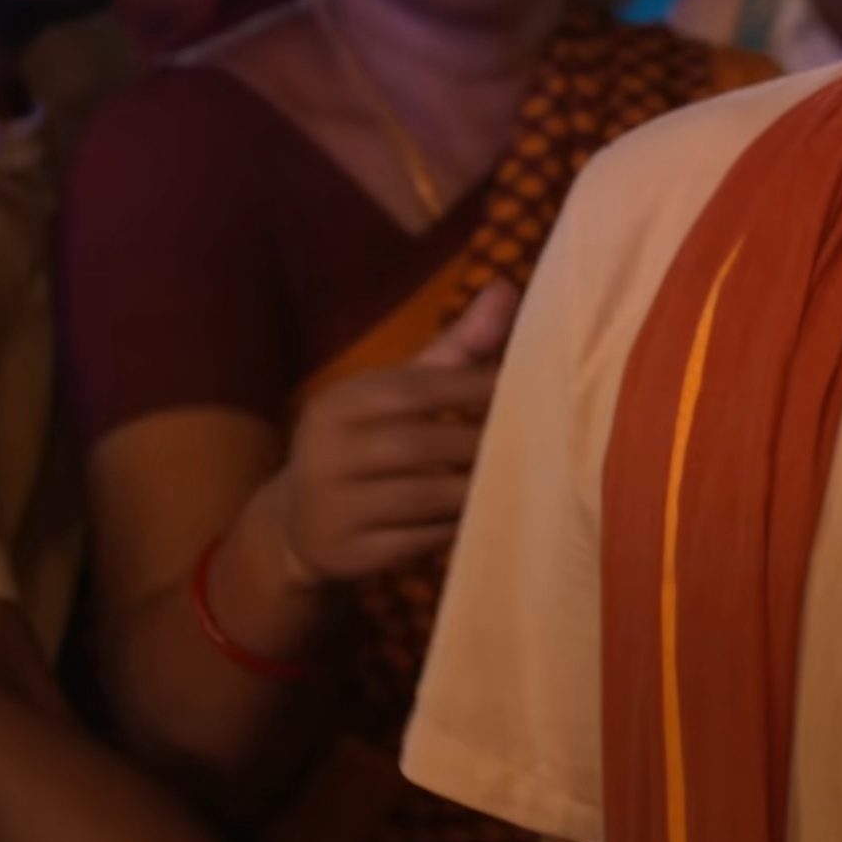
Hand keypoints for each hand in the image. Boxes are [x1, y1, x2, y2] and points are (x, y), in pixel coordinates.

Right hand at [272, 282, 514, 582]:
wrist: (298, 524)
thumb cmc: (369, 442)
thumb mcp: (400, 393)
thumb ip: (457, 347)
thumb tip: (508, 287)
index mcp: (340, 402)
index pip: (417, 388)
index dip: (479, 388)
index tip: (536, 390)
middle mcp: (327, 451)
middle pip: (420, 444)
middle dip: (483, 444)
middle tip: (543, 443)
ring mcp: (332, 507)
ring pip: (423, 497)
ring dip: (477, 489)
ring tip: (526, 480)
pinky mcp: (347, 554)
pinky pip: (418, 542)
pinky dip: (457, 531)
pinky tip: (489, 520)